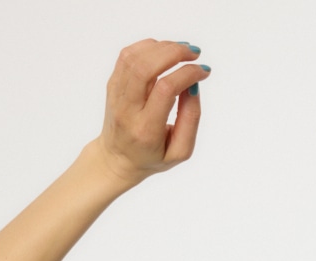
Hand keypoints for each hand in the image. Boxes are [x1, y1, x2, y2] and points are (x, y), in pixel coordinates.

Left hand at [92, 38, 210, 187]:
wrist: (117, 159)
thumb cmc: (153, 156)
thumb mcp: (180, 151)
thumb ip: (190, 119)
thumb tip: (192, 84)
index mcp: (146, 129)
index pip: (166, 89)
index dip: (187, 74)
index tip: (203, 72)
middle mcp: (127, 109)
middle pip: (146, 67)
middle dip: (174, 52)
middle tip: (194, 53)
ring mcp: (116, 94)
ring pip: (135, 57)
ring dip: (162, 47)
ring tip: (181, 50)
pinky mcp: (112, 84)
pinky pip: (127, 55)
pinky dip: (148, 47)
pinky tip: (163, 52)